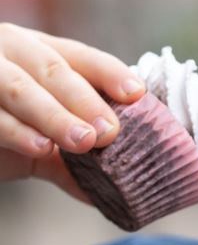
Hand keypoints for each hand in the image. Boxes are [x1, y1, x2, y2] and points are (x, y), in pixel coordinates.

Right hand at [0, 23, 145, 202]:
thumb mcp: (40, 136)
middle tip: (110, 131)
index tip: (137, 94)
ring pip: (22, 90)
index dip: (111, 74)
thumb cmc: (1, 125)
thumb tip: (113, 192)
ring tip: (84, 142)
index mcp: (41, 51)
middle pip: (54, 70)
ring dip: (55, 116)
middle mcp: (13, 52)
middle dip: (85, 101)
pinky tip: (41, 147)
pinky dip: (18, 132)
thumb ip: (70, 159)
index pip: (82, 57)